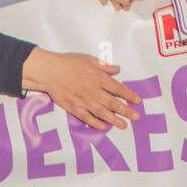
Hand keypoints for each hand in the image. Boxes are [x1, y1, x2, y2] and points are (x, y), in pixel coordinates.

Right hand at [21, 48, 140, 130]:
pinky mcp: (73, 107)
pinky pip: (86, 117)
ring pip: (101, 112)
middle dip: (126, 110)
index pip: (117, 88)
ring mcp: (83, 100)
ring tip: (123, 125)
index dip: (128, 95)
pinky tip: (103, 127)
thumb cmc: (68, 63)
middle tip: (136, 117)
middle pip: (112, 102)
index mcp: (97, 77)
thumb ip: (104, 65)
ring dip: (114, 119)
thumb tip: (116, 69)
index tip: (137, 101)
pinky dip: (95, 123)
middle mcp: (92, 90)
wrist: (49, 71)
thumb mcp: (88, 59)